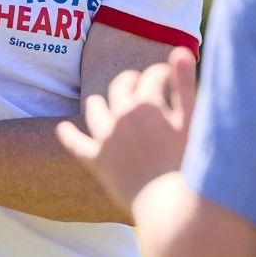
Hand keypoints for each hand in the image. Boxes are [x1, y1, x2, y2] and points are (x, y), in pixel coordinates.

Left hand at [57, 47, 195, 210]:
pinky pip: (76, 144)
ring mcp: (106, 138)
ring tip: (108, 103)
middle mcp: (121, 115)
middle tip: (140, 84)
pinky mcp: (96, 162)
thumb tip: (178, 48)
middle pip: (121, 85)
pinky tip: (62, 129)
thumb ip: (184, 84)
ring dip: (102, 101)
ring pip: (94, 108)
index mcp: (146, 103)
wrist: (169, 208)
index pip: (152, 75)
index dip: (162, 73)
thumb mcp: (192, 122)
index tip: (168, 76)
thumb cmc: (189, 165)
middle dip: (132, 80)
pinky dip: (68, 134)